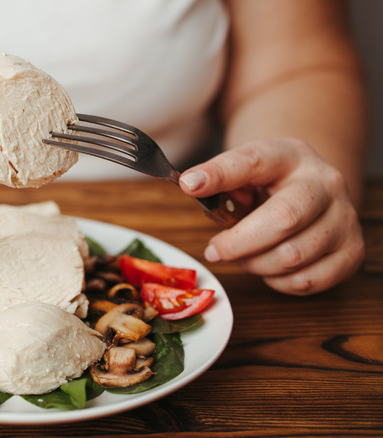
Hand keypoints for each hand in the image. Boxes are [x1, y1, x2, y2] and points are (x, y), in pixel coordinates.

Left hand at [179, 138, 364, 294]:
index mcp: (291, 156)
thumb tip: (193, 186)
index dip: (220, 174)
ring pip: (293, 257)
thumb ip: (221, 178)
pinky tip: (270, 268)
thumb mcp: (246, 171)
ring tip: (246, 255)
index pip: (254, 161)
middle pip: (283, 219)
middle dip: (238, 243)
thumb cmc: (270, 185)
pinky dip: (278, 281)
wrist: (312, 192)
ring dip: (256, 264)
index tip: (190, 185)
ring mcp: (344, 218)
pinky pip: (307, 281)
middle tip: (215, 250)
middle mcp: (326, 184)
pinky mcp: (352, 252)